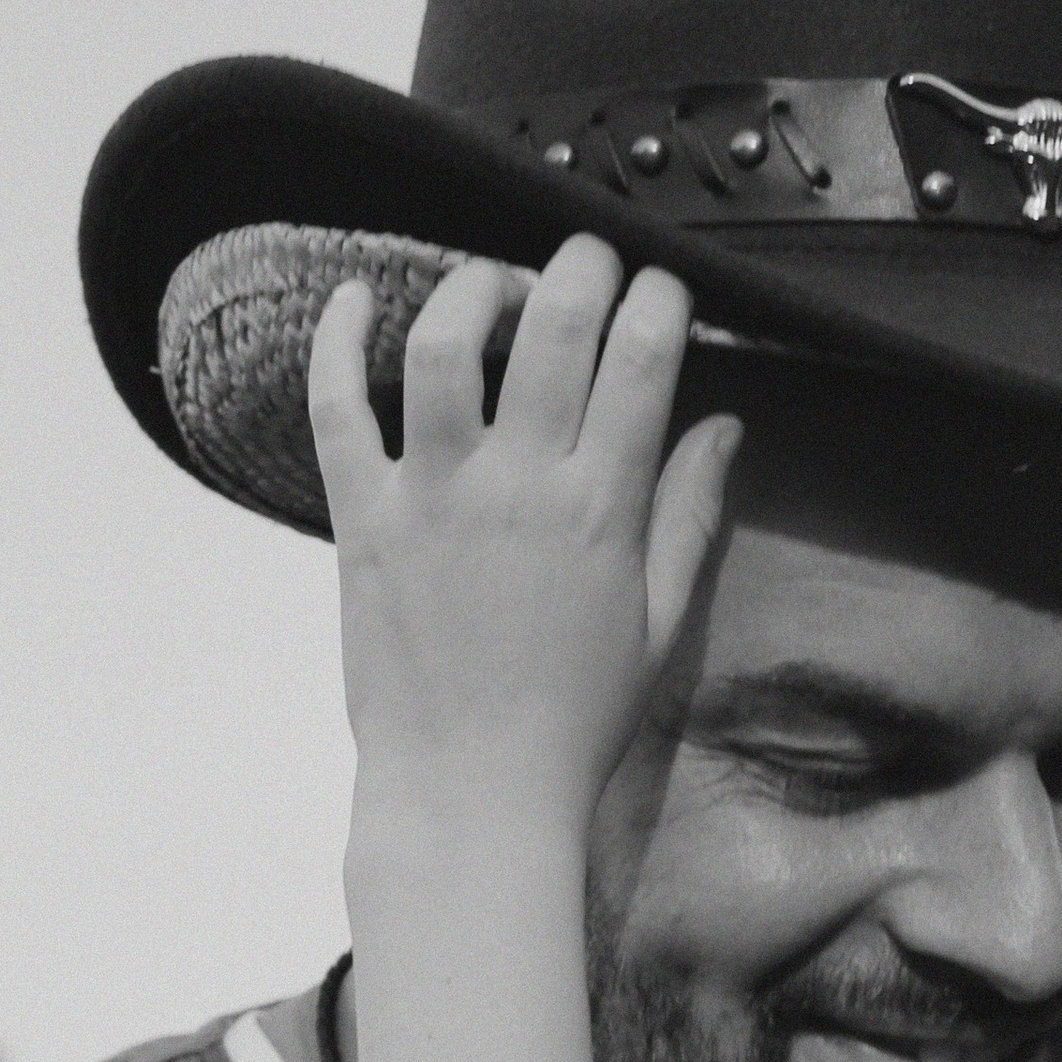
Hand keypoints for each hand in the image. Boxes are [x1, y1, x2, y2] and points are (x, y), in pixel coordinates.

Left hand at [309, 236, 740, 847]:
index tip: (660, 293)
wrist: (471, 798)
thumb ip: (688, 517)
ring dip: (475, 287)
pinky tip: (355, 298)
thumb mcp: (655, 627)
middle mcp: (517, 486)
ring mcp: (433, 497)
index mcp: (599, 509)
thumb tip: (724, 427)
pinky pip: (337, 407)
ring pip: (448, 342)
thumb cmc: (568, 726)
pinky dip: (340, 341)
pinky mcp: (364, 520)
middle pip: (555, 323)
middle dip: (581, 265)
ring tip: (494, 289)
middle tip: (587, 263)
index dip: (658, 300)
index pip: (641, 357)